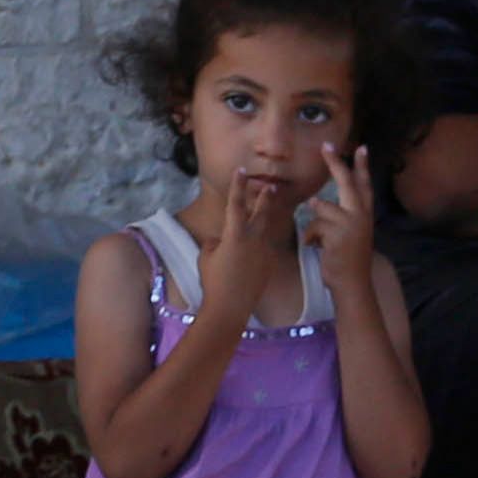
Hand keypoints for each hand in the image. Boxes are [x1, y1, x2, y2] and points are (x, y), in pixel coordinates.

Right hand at [200, 167, 301, 314]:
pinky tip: (260, 243)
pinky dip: (263, 242)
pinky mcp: (269, 264)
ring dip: (267, 218)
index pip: (236, 203)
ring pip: (267, 229)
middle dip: (265, 197)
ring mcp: (264, 251)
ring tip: (270, 209)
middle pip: (262, 212)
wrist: (230, 307)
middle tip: (270, 186)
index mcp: (235, 234)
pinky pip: (267, 247)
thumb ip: (215, 243)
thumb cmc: (213, 281)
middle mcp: (253, 239)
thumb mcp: (206, 257)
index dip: (238, 185)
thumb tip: (220, 240)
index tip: (242, 170)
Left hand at [302, 144, 380, 295]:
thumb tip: (314, 200)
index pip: (364, 185)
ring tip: (320, 242)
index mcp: (365, 215)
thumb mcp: (349, 235)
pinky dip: (310, 238)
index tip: (362, 147)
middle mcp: (361, 215)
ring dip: (315, 226)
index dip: (362, 167)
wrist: (352, 285)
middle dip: (335, 163)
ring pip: (320, 208)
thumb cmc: (348, 261)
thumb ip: (337, 217)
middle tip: (326, 145)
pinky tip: (317, 249)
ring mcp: (350, 224)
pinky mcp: (338, 234)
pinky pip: (313, 226)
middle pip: (345, 182)